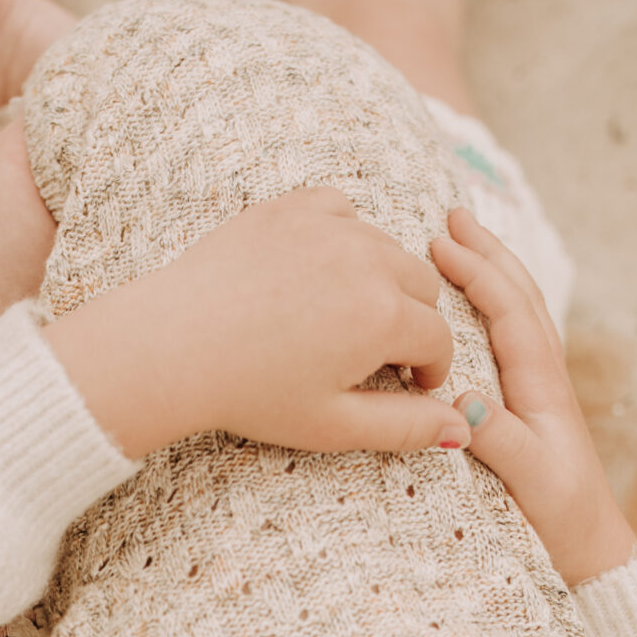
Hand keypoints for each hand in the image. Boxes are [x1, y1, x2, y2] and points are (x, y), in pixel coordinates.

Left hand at [46, 188, 468, 460]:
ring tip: (342, 319)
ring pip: (387, 249)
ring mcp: (330, 226)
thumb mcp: (333, 424)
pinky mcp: (294, 207)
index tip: (408, 384)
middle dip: (411, 322)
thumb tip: (463, 429)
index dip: (428, 369)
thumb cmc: (250, 393)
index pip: (438, 339)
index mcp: (385, 316)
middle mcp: (368, 260)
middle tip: (375, 354)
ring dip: (380, 282)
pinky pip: (344, 212)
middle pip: (422, 288)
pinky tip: (319, 273)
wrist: (173, 344)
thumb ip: (405, 427)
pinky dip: (344, 238)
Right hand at [429, 209, 636, 585]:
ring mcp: (541, 390)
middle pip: (519, 296)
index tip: (439, 243)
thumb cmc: (559, 518)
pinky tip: (479, 306)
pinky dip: (495, 306)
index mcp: (542, 384)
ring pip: (518, 312)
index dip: (477, 271)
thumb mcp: (525, 479)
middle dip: (488, 253)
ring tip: (465, 243)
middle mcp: (545, 377)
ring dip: (493, 272)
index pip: (509, 309)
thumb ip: (494, 437)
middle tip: (453, 216)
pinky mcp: (533, 407)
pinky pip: (512, 338)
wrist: (592, 551)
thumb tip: (461, 397)